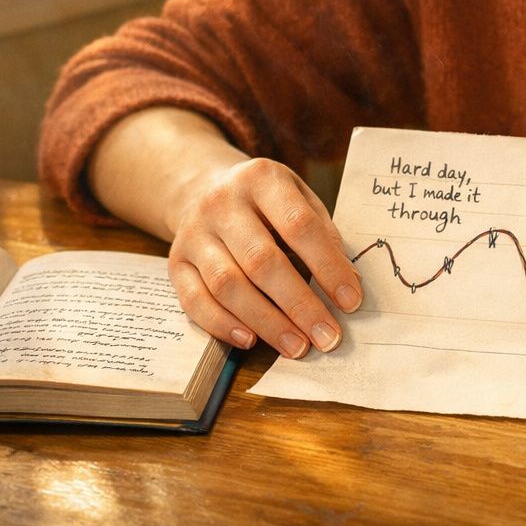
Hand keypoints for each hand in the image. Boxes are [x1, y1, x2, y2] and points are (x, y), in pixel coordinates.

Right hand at [167, 157, 362, 357]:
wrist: (204, 187)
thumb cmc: (266, 201)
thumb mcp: (298, 196)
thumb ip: (322, 233)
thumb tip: (348, 284)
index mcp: (262, 178)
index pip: (299, 226)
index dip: (328, 266)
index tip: (351, 302)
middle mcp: (222, 203)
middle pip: (262, 261)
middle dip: (299, 305)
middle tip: (328, 337)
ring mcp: (194, 233)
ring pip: (227, 285)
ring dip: (266, 322)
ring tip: (298, 346)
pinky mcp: (175, 262)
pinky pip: (195, 300)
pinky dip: (223, 325)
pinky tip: (251, 341)